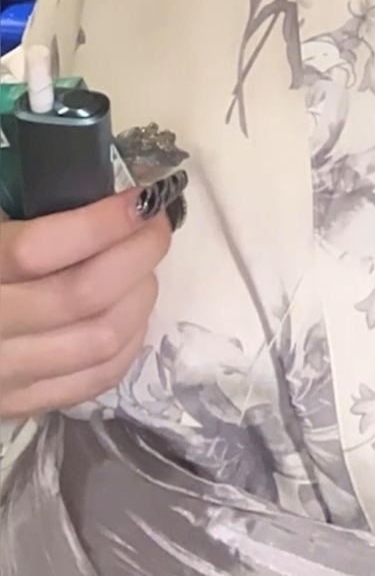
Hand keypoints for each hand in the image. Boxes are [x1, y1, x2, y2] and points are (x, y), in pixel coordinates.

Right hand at [0, 171, 186, 418]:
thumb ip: (14, 201)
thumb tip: (82, 172)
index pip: (38, 249)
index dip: (100, 221)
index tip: (140, 195)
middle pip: (83, 296)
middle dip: (138, 252)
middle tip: (154, 223)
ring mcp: (2, 378)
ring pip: (100, 340)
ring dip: (140, 294)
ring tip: (144, 263)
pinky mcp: (16, 407)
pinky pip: (94, 380)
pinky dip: (128, 341)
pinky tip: (131, 308)